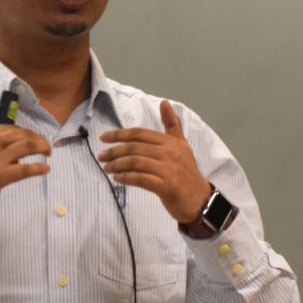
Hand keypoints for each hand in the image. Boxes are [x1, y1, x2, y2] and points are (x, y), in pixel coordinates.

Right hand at [0, 126, 50, 217]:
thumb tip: (12, 153)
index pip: (13, 129)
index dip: (28, 133)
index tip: (34, 139)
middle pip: (24, 135)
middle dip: (39, 139)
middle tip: (46, 147)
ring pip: (28, 146)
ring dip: (42, 148)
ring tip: (48, 153)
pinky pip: (26, 169)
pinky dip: (39, 168)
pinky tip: (45, 169)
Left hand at [98, 100, 209, 222]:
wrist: (201, 200)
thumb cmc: (187, 173)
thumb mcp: (182, 146)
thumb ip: (172, 125)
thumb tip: (165, 102)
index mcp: (171, 142)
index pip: (140, 134)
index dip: (119, 134)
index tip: (103, 138)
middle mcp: (170, 153)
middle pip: (135, 148)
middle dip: (114, 151)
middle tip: (101, 156)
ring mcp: (168, 170)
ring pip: (135, 162)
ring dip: (117, 165)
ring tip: (107, 168)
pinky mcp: (166, 187)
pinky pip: (141, 179)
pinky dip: (126, 178)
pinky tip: (118, 178)